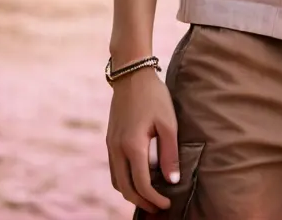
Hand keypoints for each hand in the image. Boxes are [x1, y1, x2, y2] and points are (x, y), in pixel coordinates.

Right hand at [106, 69, 178, 211]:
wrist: (131, 74)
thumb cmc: (153, 96)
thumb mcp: (168, 123)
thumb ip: (169, 153)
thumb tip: (172, 181)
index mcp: (133, 146)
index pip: (141, 184)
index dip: (154, 199)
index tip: (167, 204)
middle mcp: (117, 149)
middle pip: (125, 188)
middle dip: (141, 201)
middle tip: (157, 207)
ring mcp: (111, 144)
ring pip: (116, 181)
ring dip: (130, 192)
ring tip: (148, 196)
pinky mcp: (110, 139)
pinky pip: (114, 168)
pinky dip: (124, 179)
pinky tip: (137, 177)